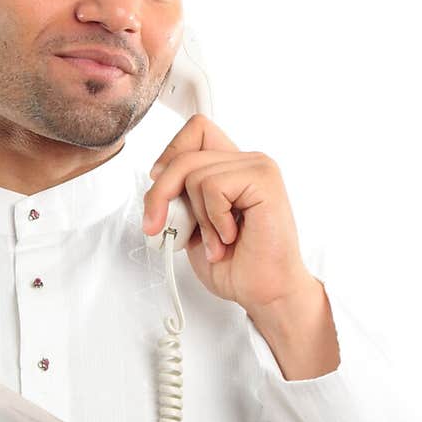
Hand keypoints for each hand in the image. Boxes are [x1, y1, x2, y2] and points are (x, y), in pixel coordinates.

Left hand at [142, 113, 314, 316]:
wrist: (264, 292)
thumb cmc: (235, 264)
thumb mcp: (191, 225)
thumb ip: (177, 197)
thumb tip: (156, 179)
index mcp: (230, 167)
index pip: (195, 130)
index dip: (170, 153)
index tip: (160, 188)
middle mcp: (246, 161)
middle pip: (184, 153)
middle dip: (161, 195)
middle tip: (162, 229)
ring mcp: (258, 166)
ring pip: (193, 172)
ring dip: (196, 217)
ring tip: (216, 242)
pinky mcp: (264, 179)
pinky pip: (213, 186)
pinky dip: (213, 219)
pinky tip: (231, 237)